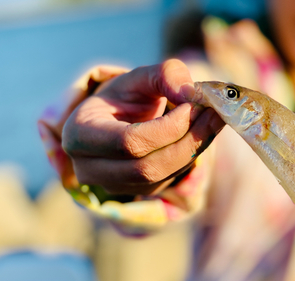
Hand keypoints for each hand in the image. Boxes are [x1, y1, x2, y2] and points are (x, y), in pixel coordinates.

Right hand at [62, 59, 223, 195]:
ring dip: (193, 150)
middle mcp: (89, 168)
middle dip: (187, 141)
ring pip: (160, 178)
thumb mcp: (141, 78)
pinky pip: (168, 181)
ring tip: (213, 120)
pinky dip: (189, 158)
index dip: (168, 128)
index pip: (129, 142)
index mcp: (80, 134)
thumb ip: (165, 75)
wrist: (120, 120)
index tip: (194, 105)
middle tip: (214, 114)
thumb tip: (191, 93)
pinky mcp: (136, 192)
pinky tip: (201, 134)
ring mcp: (112, 185)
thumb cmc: (126, 96)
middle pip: (146, 167)